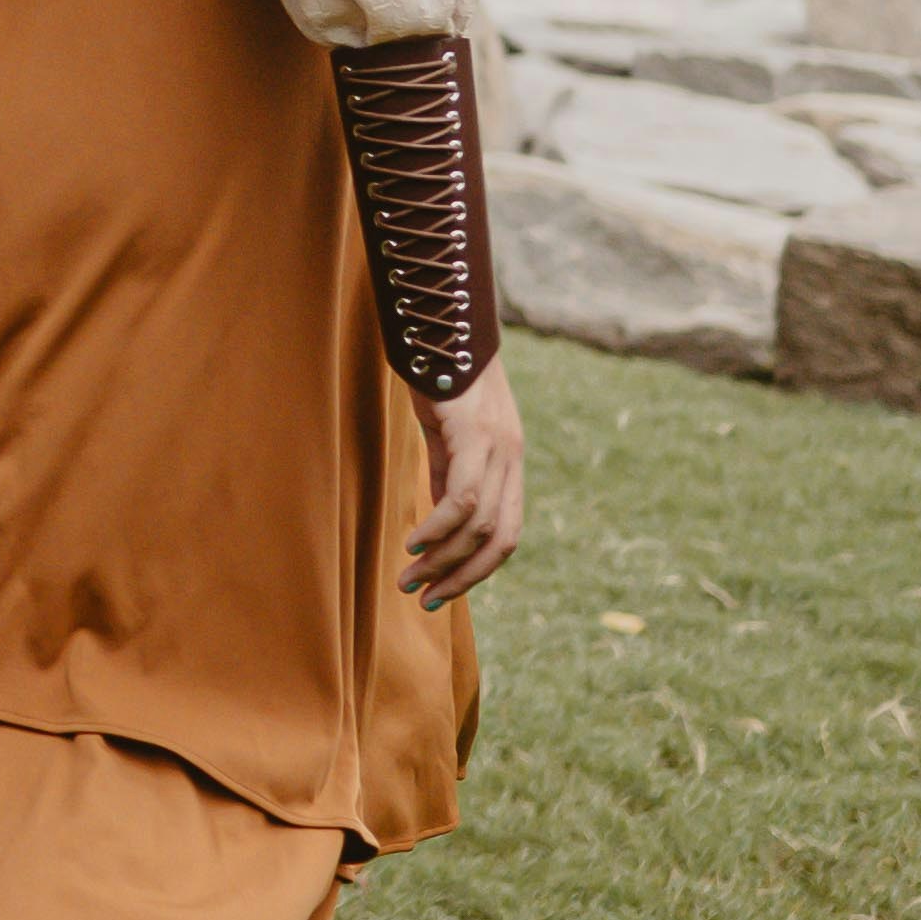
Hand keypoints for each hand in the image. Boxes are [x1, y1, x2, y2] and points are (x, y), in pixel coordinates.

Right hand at [402, 353, 524, 609]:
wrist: (443, 322)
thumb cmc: (441, 373)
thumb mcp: (446, 433)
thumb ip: (448, 472)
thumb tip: (441, 516)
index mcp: (509, 461)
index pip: (507, 532)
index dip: (477, 569)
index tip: (441, 590)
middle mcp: (511, 458)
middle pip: (499, 540)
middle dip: (462, 577)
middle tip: (424, 597)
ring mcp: (498, 447)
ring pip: (479, 525)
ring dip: (443, 559)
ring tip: (409, 576)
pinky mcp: (475, 434)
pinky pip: (462, 496)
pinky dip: (439, 526)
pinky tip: (413, 540)